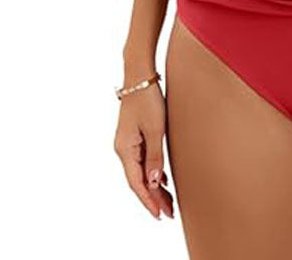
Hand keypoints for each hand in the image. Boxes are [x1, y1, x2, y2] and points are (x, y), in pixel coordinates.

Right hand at [113, 78, 174, 219]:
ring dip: (154, 186)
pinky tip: (163, 178)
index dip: (148, 200)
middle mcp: (123, 148)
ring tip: (168, 201)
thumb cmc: (148, 99)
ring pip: (141, 171)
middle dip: (153, 197)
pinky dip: (153, 171)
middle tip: (169, 213)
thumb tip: (154, 182)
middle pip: (138, 180)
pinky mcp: (134, 134)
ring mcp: (128, 142)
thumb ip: (155, 156)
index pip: (136, 183)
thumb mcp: (155, 129)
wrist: (140, 75)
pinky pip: (143, 160)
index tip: (159, 215)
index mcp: (125, 149)